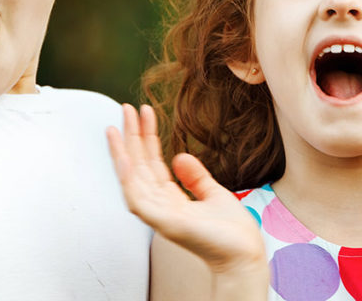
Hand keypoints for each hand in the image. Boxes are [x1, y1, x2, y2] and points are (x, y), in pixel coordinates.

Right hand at [106, 104, 265, 275]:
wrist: (244, 253)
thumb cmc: (231, 230)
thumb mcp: (214, 193)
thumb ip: (196, 176)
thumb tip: (180, 156)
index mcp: (171, 199)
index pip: (152, 163)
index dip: (146, 138)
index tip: (144, 112)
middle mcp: (160, 205)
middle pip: (139, 166)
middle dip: (131, 137)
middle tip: (126, 108)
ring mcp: (159, 215)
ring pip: (132, 179)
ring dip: (123, 152)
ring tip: (117, 125)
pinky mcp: (163, 222)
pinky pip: (137, 199)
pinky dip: (128, 178)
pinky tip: (125, 157)